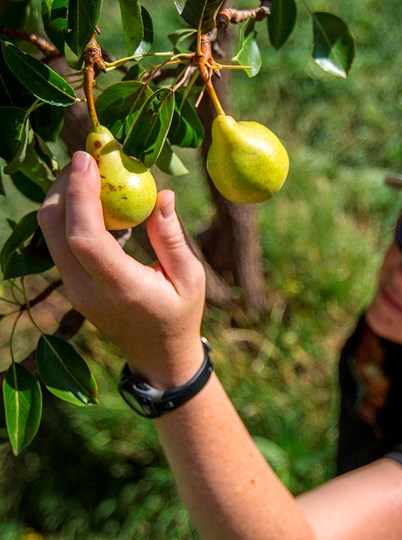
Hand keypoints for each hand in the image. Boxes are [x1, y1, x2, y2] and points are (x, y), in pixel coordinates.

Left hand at [38, 151, 206, 387]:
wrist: (158, 355)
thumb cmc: (181, 315)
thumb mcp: (190, 278)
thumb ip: (171, 237)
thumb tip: (163, 195)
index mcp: (120, 288)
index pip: (84, 238)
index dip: (80, 195)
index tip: (88, 160)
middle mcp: (87, 289)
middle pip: (54, 228)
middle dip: (64, 186)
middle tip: (89, 160)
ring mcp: (74, 289)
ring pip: (50, 233)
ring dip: (64, 198)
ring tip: (92, 177)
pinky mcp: (72, 285)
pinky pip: (60, 242)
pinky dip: (70, 215)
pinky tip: (96, 205)